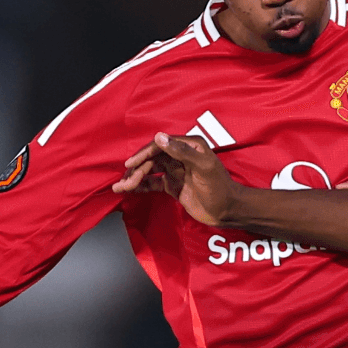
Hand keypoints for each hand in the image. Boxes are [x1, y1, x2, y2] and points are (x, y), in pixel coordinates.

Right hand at [116, 133, 236, 224]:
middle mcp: (180, 156)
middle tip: (125, 182)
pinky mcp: (173, 185)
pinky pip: (153, 183)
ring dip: (135, 178)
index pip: (160, 146)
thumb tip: (159, 137)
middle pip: (152, 159)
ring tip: (121, 187)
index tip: (130, 165)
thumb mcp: (202, 167)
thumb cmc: (219, 187)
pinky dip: (140, 186)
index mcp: (189, 146)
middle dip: (137, 170)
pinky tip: (129, 190)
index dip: (143, 154)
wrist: (227, 210)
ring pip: (150, 171)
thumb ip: (181, 152)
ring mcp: (175, 171)